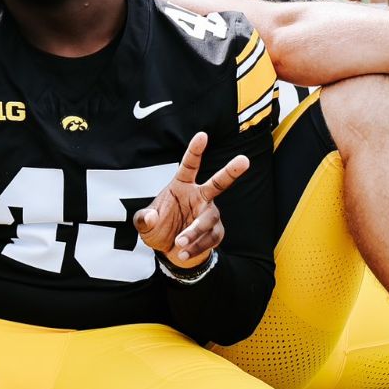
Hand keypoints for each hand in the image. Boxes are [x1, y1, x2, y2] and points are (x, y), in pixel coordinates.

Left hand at [134, 132, 248, 268]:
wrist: (169, 251)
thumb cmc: (158, 229)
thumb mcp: (145, 225)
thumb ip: (144, 219)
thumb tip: (150, 217)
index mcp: (182, 186)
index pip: (190, 165)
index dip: (196, 151)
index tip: (202, 135)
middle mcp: (200, 197)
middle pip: (219, 183)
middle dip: (231, 172)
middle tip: (244, 160)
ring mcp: (209, 214)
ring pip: (208, 219)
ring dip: (194, 231)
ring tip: (179, 242)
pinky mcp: (216, 232)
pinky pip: (210, 238)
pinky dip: (196, 246)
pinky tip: (183, 252)